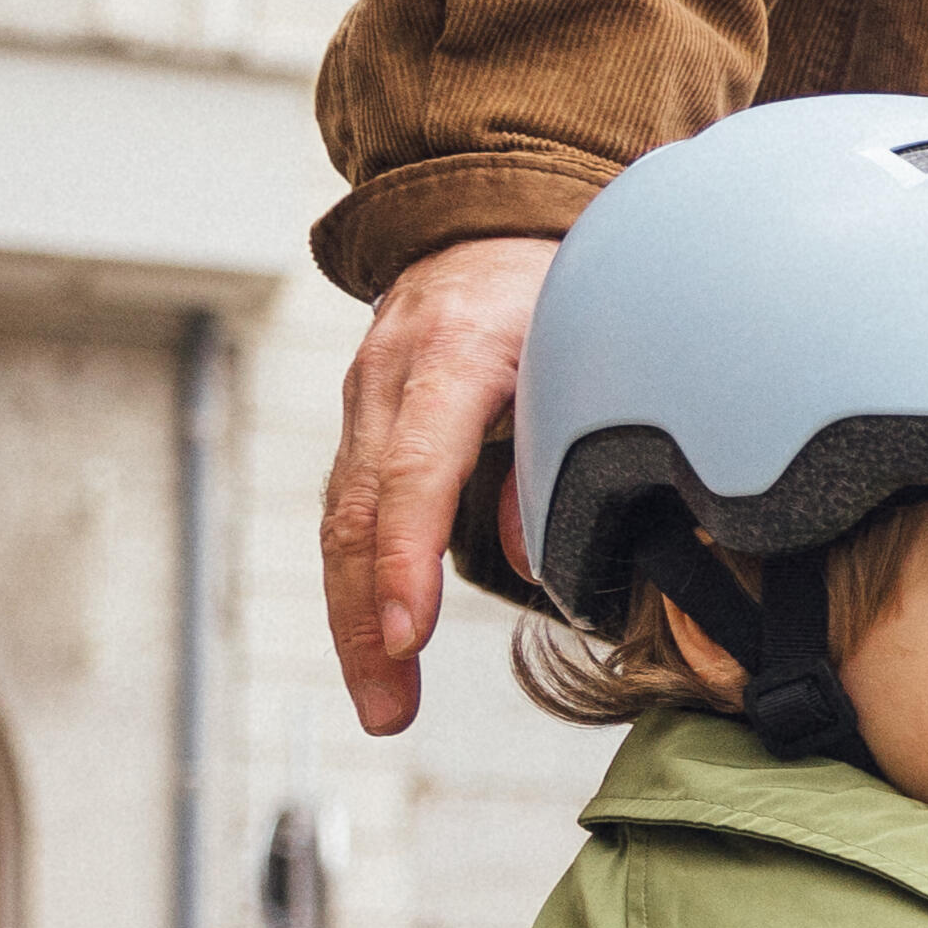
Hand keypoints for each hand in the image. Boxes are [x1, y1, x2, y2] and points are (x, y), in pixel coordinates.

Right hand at [315, 235, 558, 737]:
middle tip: (386, 706)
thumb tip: (545, 558)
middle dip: (366, 619)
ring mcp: (366, 402)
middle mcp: (390, 379)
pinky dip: (361, 582)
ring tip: (384, 703)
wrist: (483, 220)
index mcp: (452, 354)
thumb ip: (568, 444)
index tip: (406, 636)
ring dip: (357, 619)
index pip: (415, 469)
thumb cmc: (552, 286)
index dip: (406, 558)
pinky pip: (352, 511)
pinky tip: (381, 646)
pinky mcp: (364, 425)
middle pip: (359, 512)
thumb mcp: (584, 345)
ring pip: (343, 521)